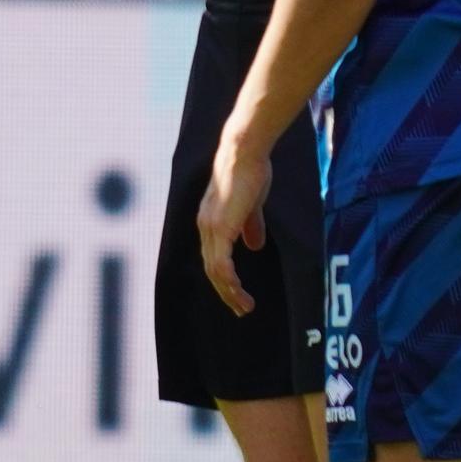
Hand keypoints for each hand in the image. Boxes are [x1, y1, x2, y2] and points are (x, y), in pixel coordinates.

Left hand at [194, 121, 274, 316]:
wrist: (244, 152)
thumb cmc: (249, 172)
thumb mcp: (251, 205)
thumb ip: (251, 226)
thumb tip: (255, 246)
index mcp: (211, 222)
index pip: (214, 258)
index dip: (225, 279)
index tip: (238, 294)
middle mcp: (206, 228)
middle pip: (212, 270)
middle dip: (227, 292)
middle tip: (241, 309)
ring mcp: (210, 228)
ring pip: (215, 271)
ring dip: (230, 292)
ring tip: (244, 306)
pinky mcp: (220, 228)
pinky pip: (221, 264)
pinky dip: (230, 281)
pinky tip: (240, 292)